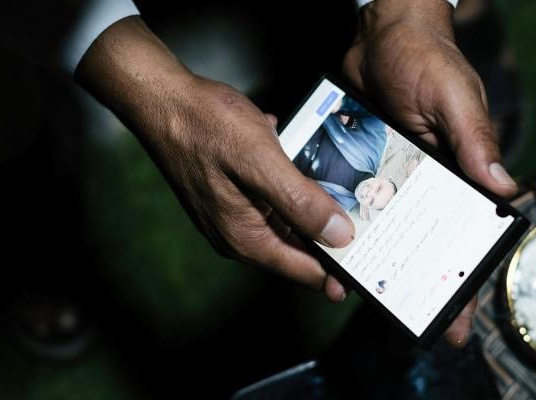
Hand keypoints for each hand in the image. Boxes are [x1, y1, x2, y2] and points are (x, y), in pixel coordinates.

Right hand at [75, 16, 353, 301]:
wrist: (162, 100)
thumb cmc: (205, 126)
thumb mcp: (261, 162)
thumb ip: (301, 202)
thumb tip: (339, 236)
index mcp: (246, 237)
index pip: (303, 270)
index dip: (339, 273)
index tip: (371, 271)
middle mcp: (238, 235)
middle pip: (297, 251)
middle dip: (332, 244)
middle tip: (372, 235)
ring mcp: (233, 216)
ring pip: (287, 226)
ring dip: (315, 215)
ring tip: (351, 206)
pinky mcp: (231, 195)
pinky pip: (272, 204)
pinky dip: (293, 193)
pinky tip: (307, 174)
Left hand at [343, 0, 517, 346]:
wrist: (380, 31)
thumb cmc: (428, 59)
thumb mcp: (454, 97)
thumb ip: (473, 139)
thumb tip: (502, 187)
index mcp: (460, 172)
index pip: (465, 233)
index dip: (463, 273)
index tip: (458, 315)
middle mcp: (427, 181)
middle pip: (421, 239)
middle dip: (414, 280)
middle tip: (405, 321)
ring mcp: (392, 175)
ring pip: (382, 225)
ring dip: (370, 256)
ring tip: (352, 290)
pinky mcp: (361, 163)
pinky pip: (352, 199)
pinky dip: (342, 220)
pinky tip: (328, 245)